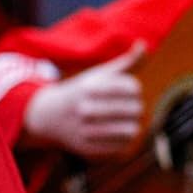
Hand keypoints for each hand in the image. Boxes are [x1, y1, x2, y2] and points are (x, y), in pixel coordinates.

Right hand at [21, 43, 145, 159]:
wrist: (49, 117)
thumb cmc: (83, 91)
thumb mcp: (100, 73)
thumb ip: (126, 61)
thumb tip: (143, 44)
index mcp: (90, 86)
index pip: (133, 88)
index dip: (134, 89)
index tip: (127, 90)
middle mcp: (85, 108)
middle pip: (135, 109)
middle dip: (135, 108)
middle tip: (129, 108)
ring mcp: (85, 130)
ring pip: (132, 130)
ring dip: (132, 125)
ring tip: (126, 121)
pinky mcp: (88, 149)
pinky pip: (121, 147)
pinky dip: (123, 140)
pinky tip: (115, 133)